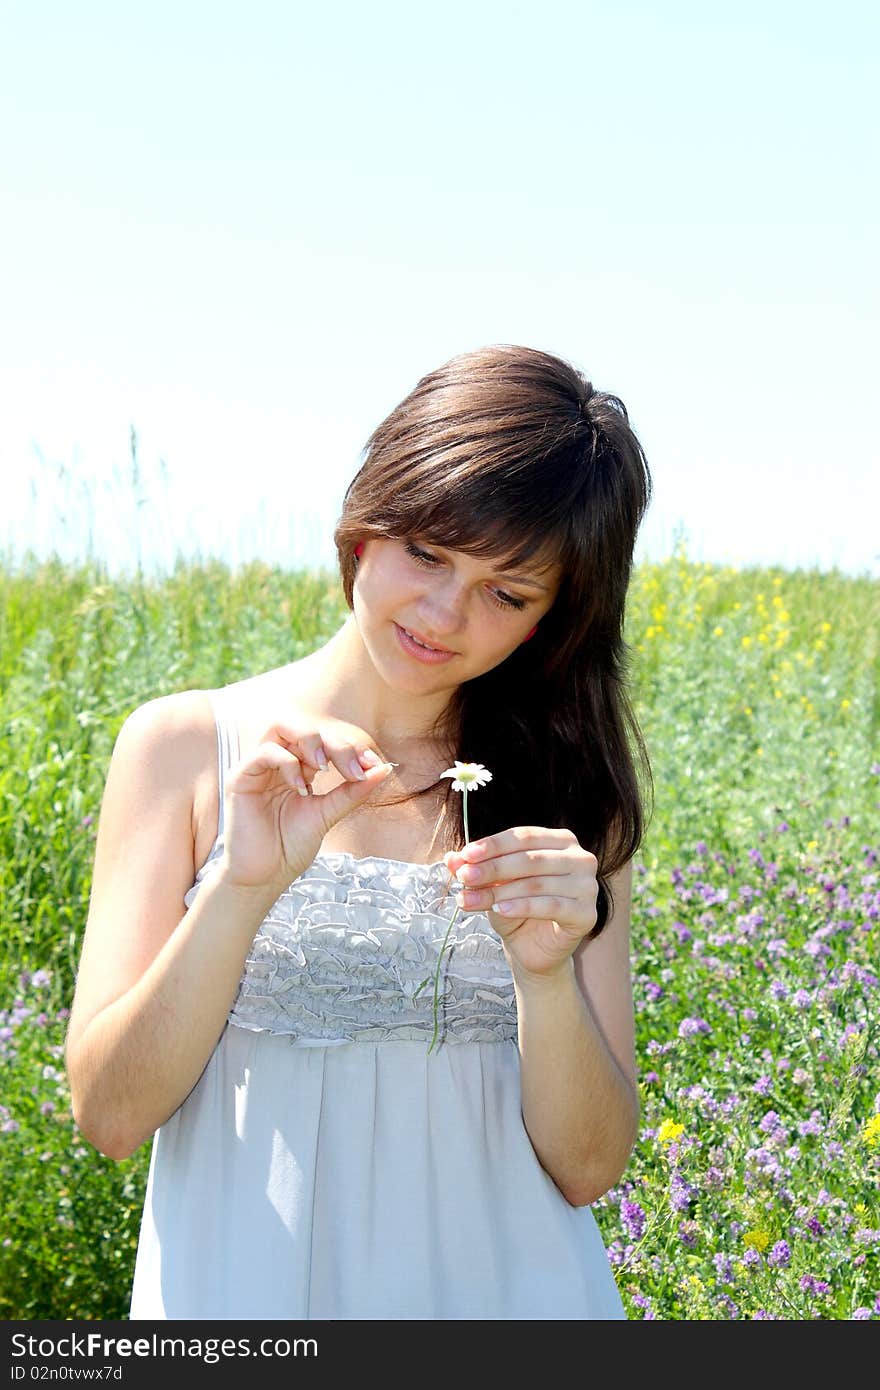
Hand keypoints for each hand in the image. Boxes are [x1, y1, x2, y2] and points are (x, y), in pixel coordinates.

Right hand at [221, 715, 393, 893]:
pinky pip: (265, 752)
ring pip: (281, 727)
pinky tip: (301, 788)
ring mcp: (259, 768)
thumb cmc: (291, 847)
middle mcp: (277, 763)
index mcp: (298, 768)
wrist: (264, 877)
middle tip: (352, 769)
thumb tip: (384, 769)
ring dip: (309, 741)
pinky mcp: (241, 778)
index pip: (324, 741)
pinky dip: (288, 763)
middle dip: (333, 743)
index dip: (349, 748)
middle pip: (304, 728)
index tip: (372, 765)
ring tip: (324, 768)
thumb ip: (352, 792)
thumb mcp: (327, 815)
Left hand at [443, 827, 598, 984]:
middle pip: (530, 859)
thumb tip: (451, 857)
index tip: (465, 855)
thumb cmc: (516, 909)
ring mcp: (588, 886)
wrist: (534, 950)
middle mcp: (581, 858)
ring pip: (536, 884)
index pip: (524, 836)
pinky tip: (500, 910)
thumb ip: (475, 868)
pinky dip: (522, 907)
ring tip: (470, 899)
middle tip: (464, 877)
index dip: (493, 845)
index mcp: (561, 840)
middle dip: (492, 868)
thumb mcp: (492, 885)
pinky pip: (551, 906)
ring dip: (499, 891)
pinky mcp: (587, 914)